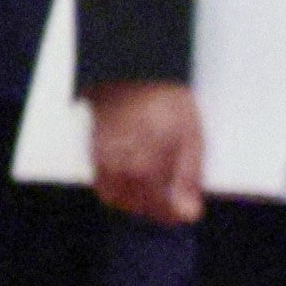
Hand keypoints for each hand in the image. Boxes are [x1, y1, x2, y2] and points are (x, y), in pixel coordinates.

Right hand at [91, 80, 203, 226]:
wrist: (130, 72)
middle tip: (174, 202)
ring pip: (118, 199)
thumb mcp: (190, 139)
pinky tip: (133, 179)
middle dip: (157, 209)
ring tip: (153, 192)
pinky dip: (118, 189)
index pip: (162, 211)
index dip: (179, 214)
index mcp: (147, 172)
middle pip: (139, 208)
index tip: (189, 211)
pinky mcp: (95, 154)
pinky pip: (104, 185)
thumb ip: (189, 179)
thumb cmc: (164, 102)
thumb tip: (189, 213)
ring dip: (136, 202)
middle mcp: (121, 173)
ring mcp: (105, 164)